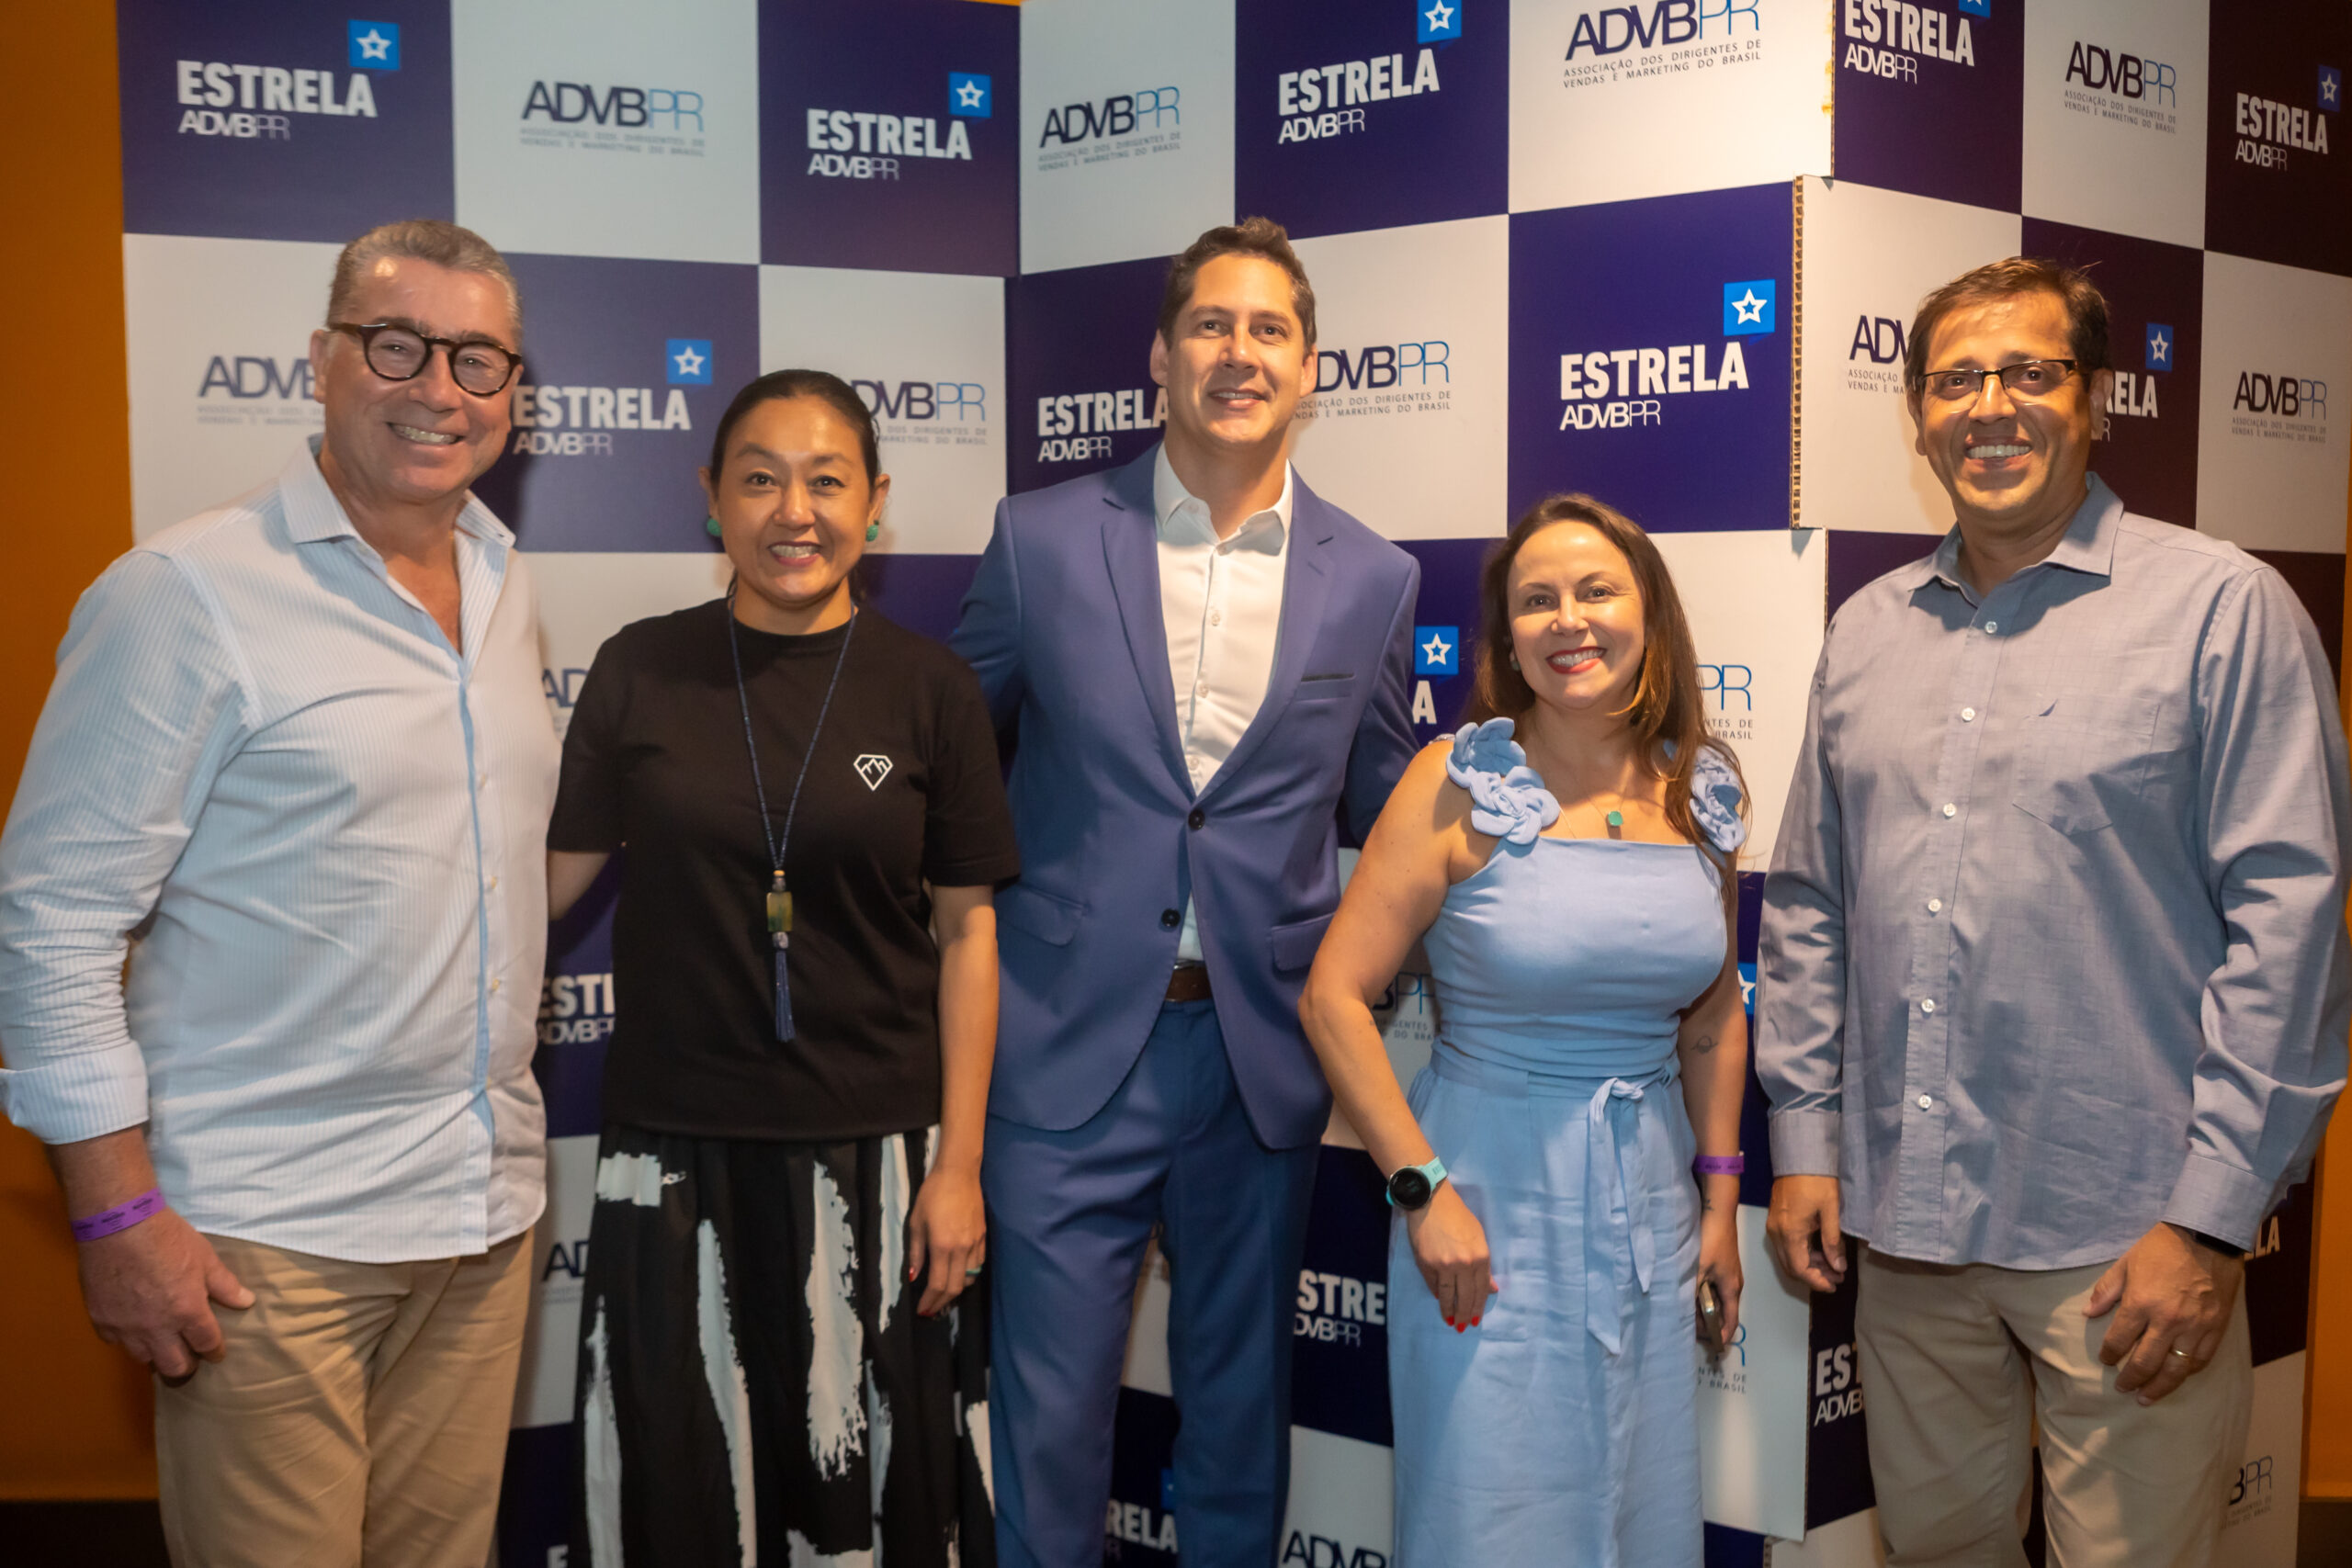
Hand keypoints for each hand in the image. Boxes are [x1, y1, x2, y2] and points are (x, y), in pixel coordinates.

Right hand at [76, 1209, 252, 1379]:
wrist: (118, 1225)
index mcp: (187, 1313)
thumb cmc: (167, 1238)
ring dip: (155, 1353)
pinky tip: (131, 1325)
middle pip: (174, 1366)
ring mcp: (126, 1328)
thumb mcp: (205, 1257)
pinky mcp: (101, 1321)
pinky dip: (125, 1338)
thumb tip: (246, 1302)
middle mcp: (157, 1329)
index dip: (214, 1351)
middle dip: (186, 1364)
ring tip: (161, 1341)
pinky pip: (115, 1342)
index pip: (206, 1344)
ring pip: (143, 1358)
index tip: (216, 1353)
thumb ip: (225, 1285)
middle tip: (189, 1354)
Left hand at [905, 1165, 986, 1317]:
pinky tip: (958, 1276)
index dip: (929, 1301)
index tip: (922, 1310)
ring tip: (943, 1296)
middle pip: (955, 1287)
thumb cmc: (933, 1195)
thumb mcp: (916, 1222)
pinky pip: (978, 1265)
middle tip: (931, 1309)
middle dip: (941, 1302)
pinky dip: (968, 1277)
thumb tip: (913, 1276)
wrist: (959, 1174)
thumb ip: (916, 1252)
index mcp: (942, 1246)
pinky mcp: (983, 1237)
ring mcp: (975, 1244)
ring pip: (969, 1279)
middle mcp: (962, 1249)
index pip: (938, 1284)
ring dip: (955, 1291)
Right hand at [1405, 1183, 1495, 1329]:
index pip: (1481, 1290)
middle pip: (1466, 1297)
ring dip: (1449, 1311)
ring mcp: (1444, 1265)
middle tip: (1463, 1327)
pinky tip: (1440, 1302)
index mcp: (1481, 1257)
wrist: (1431, 1201)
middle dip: (1465, 1314)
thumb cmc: (1458, 1216)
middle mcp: (1464, 1264)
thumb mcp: (1478, 1238)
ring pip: (1448, 1295)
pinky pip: (1433, 1285)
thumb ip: (1484, 1266)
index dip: (1478, 1307)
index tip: (1476, 1320)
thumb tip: (1492, 1289)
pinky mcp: (1426, 1264)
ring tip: (1451, 1322)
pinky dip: (1437, 1295)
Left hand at [1698, 1203, 1743, 1346]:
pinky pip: (1714, 1287)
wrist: (1718, 1212)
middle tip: (1692, 1331)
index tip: (1712, 1348)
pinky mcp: (1722, 1264)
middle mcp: (1734, 1284)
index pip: (1731, 1320)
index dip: (1722, 1336)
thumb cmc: (1710, 1242)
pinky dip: (1704, 1294)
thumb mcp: (1697, 1269)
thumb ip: (1691, 1292)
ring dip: (1705, 1308)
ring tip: (1688, 1314)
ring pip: (1717, 1298)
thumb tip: (1684, 1312)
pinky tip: (1689, 1292)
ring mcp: (1729, 1273)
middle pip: (1724, 1311)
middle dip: (1710, 1323)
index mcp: (1732, 1289)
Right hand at [1766, 1174, 1846, 1292]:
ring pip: (1788, 1257)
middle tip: (1837, 1277)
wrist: (1799, 1156)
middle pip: (1791, 1267)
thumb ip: (1833, 1242)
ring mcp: (1773, 1226)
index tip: (1835, 1284)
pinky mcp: (1775, 1220)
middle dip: (1814, 1276)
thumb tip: (1838, 1267)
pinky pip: (1785, 1246)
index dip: (1817, 1281)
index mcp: (1789, 1232)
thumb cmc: (1818, 1182)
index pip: (1800, 1269)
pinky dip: (1801, 1254)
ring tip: (1833, 1265)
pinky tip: (1819, 1251)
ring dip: (1808, 1266)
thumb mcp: (1830, 1211)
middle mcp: (1776, 1233)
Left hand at [2086, 1222, 2242, 1404]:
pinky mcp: (2216, 1329)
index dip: (2109, 1353)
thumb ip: (2107, 1290)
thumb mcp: (2127, 1263)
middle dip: (2131, 1379)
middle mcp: (2167, 1321)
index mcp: (2141, 1303)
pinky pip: (2200, 1361)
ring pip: (2175, 1370)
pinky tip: (2177, 1379)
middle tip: (2122, 1388)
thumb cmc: (2162, 1247)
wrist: (2207, 1237)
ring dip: (2159, 1387)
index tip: (2105, 1359)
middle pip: (2145, 1362)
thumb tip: (2089, 1313)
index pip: (2119, 1340)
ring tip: (2146, 1398)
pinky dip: (2187, 1373)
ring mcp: (2195, 1328)